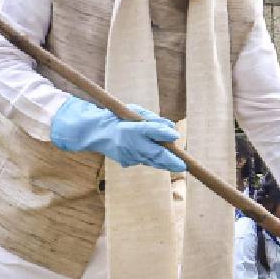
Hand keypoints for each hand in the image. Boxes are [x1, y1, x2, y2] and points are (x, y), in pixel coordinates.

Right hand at [50, 98, 186, 172]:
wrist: (96, 132)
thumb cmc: (119, 118)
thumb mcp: (135, 112)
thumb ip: (153, 119)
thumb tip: (171, 127)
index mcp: (132, 127)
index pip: (151, 130)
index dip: (165, 134)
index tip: (176, 137)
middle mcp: (131, 142)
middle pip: (154, 154)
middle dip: (171, 162)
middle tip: (183, 166)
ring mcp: (128, 154)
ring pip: (151, 161)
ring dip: (164, 163)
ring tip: (177, 165)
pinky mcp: (126, 162)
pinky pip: (143, 160)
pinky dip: (150, 158)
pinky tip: (156, 158)